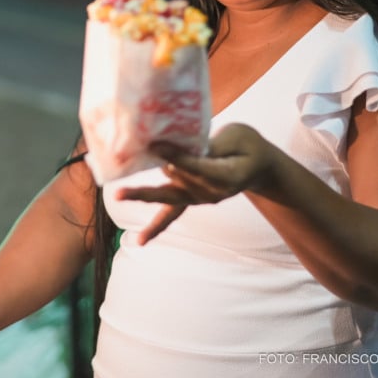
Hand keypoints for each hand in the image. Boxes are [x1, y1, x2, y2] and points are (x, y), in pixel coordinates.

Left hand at [115, 123, 277, 243]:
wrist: (258, 166)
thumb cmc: (247, 145)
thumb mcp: (237, 136)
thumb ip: (211, 143)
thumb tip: (180, 145)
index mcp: (226, 176)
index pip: (197, 167)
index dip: (176, 157)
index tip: (155, 145)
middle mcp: (210, 193)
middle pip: (178, 184)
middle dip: (152, 180)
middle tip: (124, 185)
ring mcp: (200, 199)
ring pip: (168, 198)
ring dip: (142, 195)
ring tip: (119, 194)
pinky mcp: (191, 199)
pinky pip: (172, 215)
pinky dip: (156, 227)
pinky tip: (140, 241)